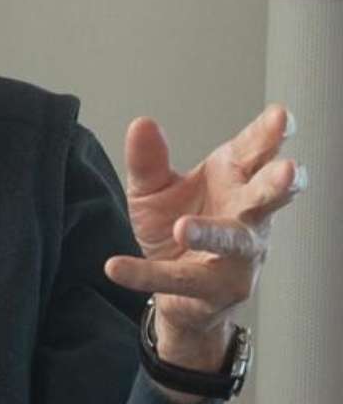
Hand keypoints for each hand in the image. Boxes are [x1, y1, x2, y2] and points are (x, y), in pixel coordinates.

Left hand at [105, 104, 305, 369]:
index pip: (256, 152)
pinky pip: (176, 279)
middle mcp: (246, 214)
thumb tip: (141, 122)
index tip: (282, 116)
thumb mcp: (153, 189)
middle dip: (279, 184)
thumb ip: (147, 160)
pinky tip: (115, 267)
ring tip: (184, 228)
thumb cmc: (178, 225)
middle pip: (267, 196)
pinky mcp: (214, 287)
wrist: (175, 288)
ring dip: (213, 234)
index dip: (272, 134)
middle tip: (288, 169)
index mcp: (234, 179)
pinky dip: (144, 273)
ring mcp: (238, 254)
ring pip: (233, 242)